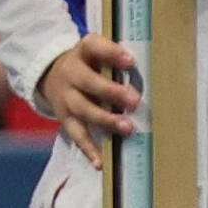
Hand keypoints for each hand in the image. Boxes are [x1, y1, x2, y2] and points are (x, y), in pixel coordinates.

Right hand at [31, 31, 141, 161]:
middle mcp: (71, 74)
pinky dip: (89, 148)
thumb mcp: (97, 52)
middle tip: (135, 101)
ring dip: (105, 120)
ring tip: (127, 128)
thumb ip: (117, 58)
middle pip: (89, 83)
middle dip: (112, 92)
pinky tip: (101, 161)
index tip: (130, 61)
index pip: (94, 46)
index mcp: (82, 52)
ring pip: (84, 110)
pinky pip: (77, 134)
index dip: (111, 53)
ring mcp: (66, 98)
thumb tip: (156, 69)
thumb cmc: (88, 63)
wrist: (50, 74)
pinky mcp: (64, 118)